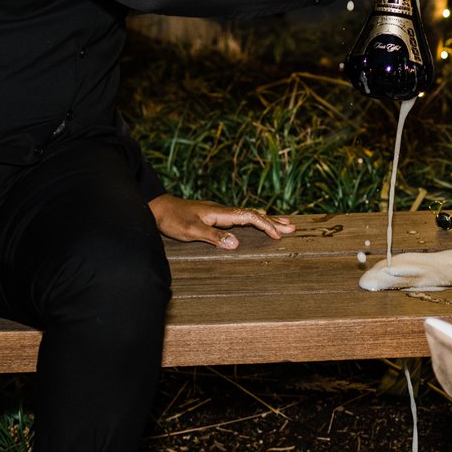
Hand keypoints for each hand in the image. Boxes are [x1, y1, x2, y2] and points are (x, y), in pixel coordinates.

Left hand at [148, 194, 295, 248]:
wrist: (158, 208)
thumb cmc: (173, 220)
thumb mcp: (191, 231)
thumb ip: (214, 237)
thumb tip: (237, 244)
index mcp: (221, 213)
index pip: (250, 217)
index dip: (266, 225)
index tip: (278, 235)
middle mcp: (224, 210)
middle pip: (254, 214)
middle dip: (273, 221)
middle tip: (293, 227)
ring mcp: (220, 212)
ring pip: (249, 214)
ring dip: (267, 219)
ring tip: (284, 222)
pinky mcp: (216, 216)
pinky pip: (242, 217)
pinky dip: (255, 219)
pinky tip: (257, 220)